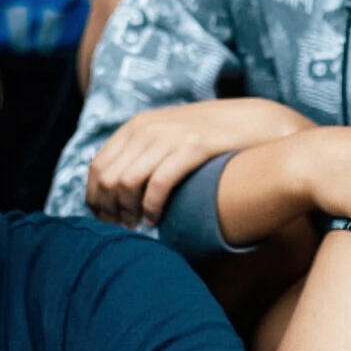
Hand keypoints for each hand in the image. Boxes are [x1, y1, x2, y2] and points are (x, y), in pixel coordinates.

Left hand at [84, 100, 315, 228]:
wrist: (255, 122)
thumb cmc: (211, 138)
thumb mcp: (169, 136)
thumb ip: (142, 153)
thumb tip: (116, 187)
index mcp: (136, 126)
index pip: (96, 167)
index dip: (95, 199)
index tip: (106, 220)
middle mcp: (147, 128)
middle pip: (108, 179)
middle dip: (110, 210)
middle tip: (123, 228)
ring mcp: (169, 136)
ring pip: (126, 183)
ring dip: (129, 212)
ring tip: (140, 226)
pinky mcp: (192, 147)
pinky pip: (158, 184)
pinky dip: (152, 207)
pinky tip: (157, 220)